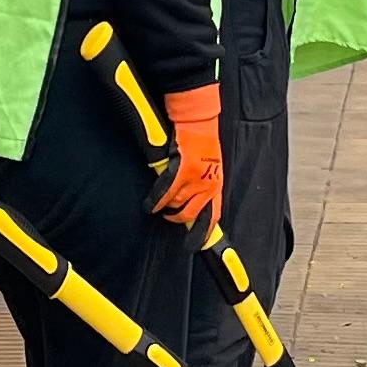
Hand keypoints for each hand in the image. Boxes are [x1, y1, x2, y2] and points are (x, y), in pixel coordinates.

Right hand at [155, 86, 225, 229]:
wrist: (199, 120)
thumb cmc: (204, 141)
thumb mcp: (210, 166)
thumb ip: (204, 183)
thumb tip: (195, 199)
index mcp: (216, 184)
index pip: (213, 216)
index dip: (204, 234)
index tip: (196, 246)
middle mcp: (208, 185)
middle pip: (192, 215)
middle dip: (179, 221)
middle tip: (169, 219)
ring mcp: (194, 178)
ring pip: (176, 204)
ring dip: (166, 208)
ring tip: (160, 207)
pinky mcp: (181, 170)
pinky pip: (165, 193)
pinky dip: (156, 201)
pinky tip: (150, 206)